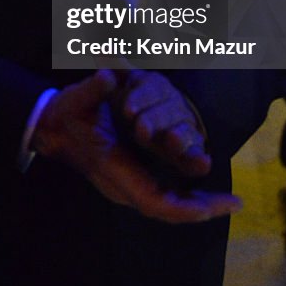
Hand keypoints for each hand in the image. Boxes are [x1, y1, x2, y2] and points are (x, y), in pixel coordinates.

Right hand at [32, 70, 240, 223]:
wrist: (50, 128)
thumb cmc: (66, 114)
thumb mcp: (76, 98)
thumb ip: (94, 88)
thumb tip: (110, 77)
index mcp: (114, 170)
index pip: (154, 201)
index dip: (186, 209)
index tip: (212, 209)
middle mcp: (122, 185)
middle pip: (167, 209)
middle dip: (202, 209)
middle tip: (234, 204)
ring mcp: (125, 185)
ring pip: (167, 205)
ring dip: (196, 204)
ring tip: (228, 201)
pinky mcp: (129, 179)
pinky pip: (162, 195)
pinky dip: (185, 197)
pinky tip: (204, 190)